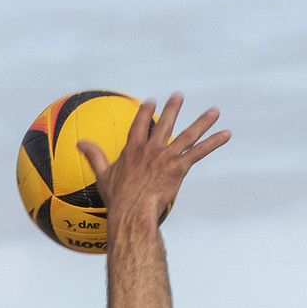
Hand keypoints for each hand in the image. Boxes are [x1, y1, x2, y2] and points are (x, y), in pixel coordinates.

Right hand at [77, 94, 229, 226]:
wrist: (132, 211)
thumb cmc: (117, 199)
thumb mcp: (103, 175)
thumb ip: (94, 156)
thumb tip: (80, 143)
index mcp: (134, 149)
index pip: (140, 124)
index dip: (146, 111)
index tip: (151, 101)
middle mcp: (151, 148)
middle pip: (165, 123)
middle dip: (173, 108)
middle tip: (179, 96)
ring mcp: (166, 156)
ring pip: (188, 134)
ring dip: (203, 121)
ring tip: (214, 110)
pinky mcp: (179, 167)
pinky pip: (199, 152)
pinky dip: (214, 143)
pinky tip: (226, 134)